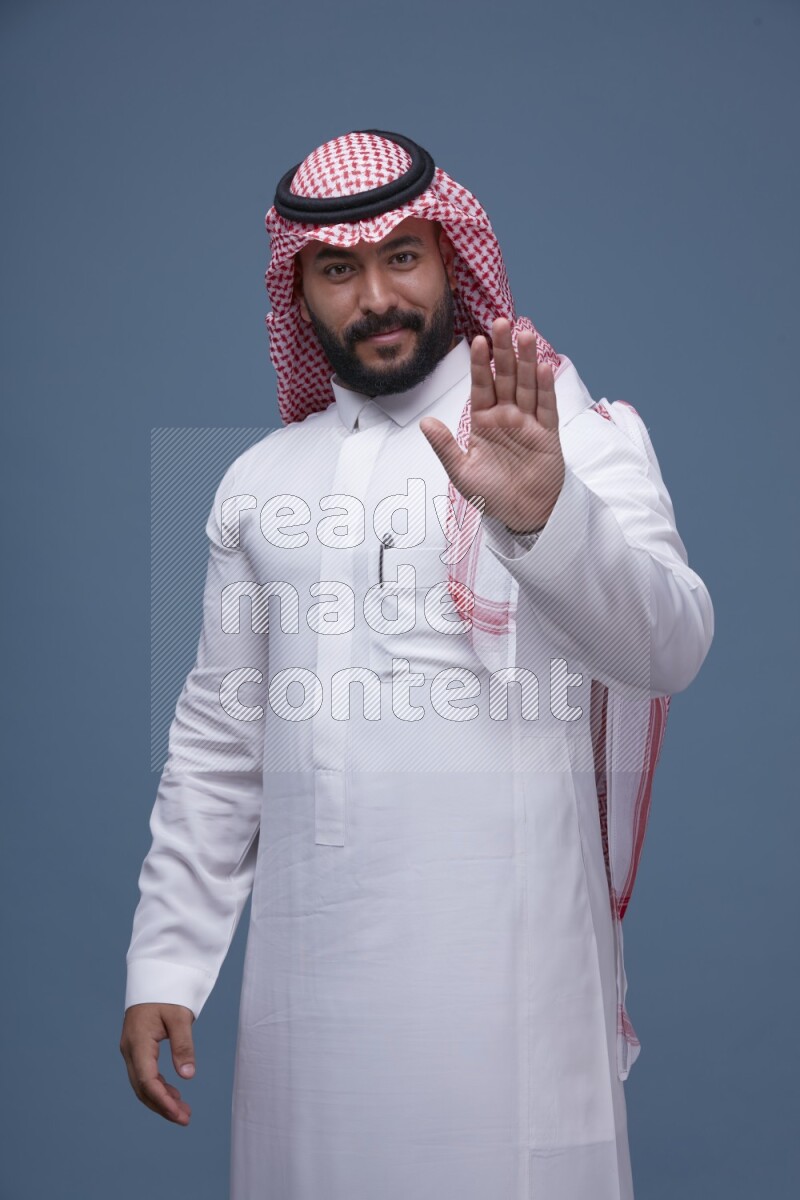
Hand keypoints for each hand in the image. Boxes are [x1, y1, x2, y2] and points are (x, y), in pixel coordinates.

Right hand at [119, 1002, 195, 1124]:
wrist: (154, 976)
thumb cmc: (167, 993)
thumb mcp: (180, 1016)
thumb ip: (183, 1046)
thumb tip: (187, 1076)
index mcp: (138, 1042)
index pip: (147, 1080)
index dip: (162, 1100)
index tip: (179, 1114)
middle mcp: (130, 1050)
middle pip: (142, 1088)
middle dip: (162, 1106)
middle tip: (186, 1119)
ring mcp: (131, 1050)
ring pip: (142, 1084)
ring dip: (161, 1099)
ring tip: (183, 1112)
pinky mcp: (137, 1049)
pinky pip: (144, 1075)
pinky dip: (159, 1088)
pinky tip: (174, 1095)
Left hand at [420, 318, 564, 531]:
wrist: (521, 515)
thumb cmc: (491, 494)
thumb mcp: (461, 472)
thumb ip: (445, 446)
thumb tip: (425, 423)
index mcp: (483, 421)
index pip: (481, 386)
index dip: (480, 364)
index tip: (477, 340)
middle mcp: (506, 416)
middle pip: (506, 377)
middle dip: (504, 350)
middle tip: (502, 322)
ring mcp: (528, 422)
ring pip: (528, 385)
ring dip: (526, 360)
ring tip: (525, 335)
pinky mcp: (547, 434)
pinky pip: (546, 407)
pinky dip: (546, 388)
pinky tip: (543, 367)